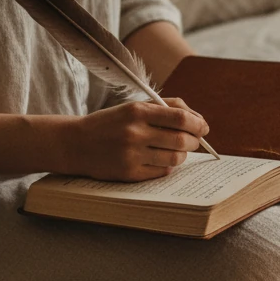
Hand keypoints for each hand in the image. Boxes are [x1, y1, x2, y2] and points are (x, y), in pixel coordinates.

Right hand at [65, 97, 208, 180]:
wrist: (75, 143)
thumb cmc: (111, 123)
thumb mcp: (133, 107)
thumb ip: (165, 107)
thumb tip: (197, 119)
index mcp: (137, 112)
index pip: (181, 118)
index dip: (199, 124)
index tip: (204, 128)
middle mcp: (134, 133)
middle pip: (182, 140)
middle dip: (194, 141)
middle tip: (194, 141)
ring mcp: (132, 155)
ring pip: (175, 158)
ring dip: (182, 155)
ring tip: (176, 150)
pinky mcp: (129, 173)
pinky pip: (162, 172)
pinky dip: (167, 166)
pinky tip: (159, 160)